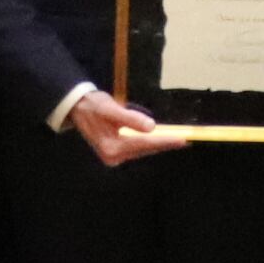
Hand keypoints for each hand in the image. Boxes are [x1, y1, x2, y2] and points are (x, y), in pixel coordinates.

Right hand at [68, 89, 186, 166]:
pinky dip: (149, 144)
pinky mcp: (114, 153)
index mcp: (112, 147)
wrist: (78, 108)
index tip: (181, 139)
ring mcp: (113, 157)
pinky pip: (137, 149)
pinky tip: (160, 141)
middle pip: (145, 150)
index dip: (164, 141)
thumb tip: (152, 127)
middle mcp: (113, 156)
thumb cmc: (93, 105)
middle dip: (164, 145)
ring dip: (158, 145)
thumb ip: (130, 118)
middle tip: (185, 141)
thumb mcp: (111, 109)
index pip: (144, 143)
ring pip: (142, 150)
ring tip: (176, 141)